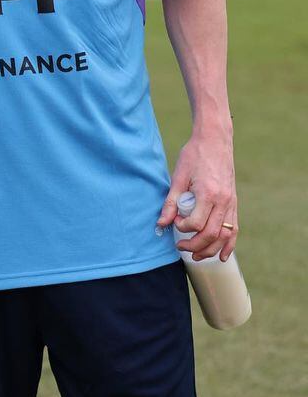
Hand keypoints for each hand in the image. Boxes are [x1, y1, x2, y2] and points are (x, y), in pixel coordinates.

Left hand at [157, 129, 237, 261]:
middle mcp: (223, 201)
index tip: (174, 222)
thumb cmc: (194, 156)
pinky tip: (222, 256)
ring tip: (196, 256)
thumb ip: (171, 203)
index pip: (195, 223)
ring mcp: (231, 202)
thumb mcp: (178, 177)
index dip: (182, 227)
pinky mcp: (234, 202)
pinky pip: (234, 228)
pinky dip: (229, 244)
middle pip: (211, 234)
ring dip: (211, 249)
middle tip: (180, 247)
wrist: (215, 140)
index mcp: (208, 193)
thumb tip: (161, 224)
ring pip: (225, 235)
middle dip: (195, 246)